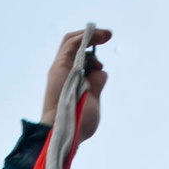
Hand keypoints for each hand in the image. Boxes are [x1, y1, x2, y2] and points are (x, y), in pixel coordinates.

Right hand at [40, 29, 110, 143]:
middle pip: (75, 49)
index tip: (102, 64)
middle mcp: (63, 74)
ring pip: (72, 42)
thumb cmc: (78, 125)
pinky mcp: (60, 66)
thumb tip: (101, 72)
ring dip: (90, 35)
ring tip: (106, 35)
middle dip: (92, 39)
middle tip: (108, 36)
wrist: (64, 133)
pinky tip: (97, 35)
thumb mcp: (93, 103)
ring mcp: (61, 69)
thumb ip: (96, 86)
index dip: (92, 58)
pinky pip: (71, 43)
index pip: (79, 63)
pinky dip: (84, 37)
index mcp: (70, 84)